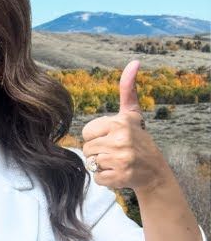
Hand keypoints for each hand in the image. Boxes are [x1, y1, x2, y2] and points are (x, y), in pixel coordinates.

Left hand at [81, 60, 167, 193]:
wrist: (154, 170)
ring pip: (91, 162)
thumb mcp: (132, 114)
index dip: (97, 137)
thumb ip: (128, 90)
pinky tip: (118, 172)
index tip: (112, 137)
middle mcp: (121, 139)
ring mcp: (121, 159)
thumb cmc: (138, 139)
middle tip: (115, 151)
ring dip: (101, 164)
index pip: (87, 132)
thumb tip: (133, 62)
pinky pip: (97, 177)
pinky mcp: (120, 176)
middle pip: (87, 148)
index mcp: (120, 123)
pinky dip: (105, 178)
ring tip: (117, 161)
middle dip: (98, 151)